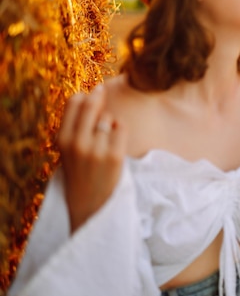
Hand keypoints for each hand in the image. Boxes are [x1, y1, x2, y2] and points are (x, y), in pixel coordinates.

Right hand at [57, 85, 126, 231]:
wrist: (90, 205)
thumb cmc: (80, 173)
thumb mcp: (68, 150)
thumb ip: (75, 127)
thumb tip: (89, 95)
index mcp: (62, 140)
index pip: (73, 103)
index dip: (84, 95)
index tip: (90, 94)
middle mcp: (78, 143)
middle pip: (91, 104)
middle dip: (98, 95)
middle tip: (102, 90)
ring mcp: (97, 149)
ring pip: (108, 117)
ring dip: (109, 122)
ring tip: (105, 138)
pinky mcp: (115, 156)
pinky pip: (121, 127)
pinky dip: (120, 130)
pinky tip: (116, 142)